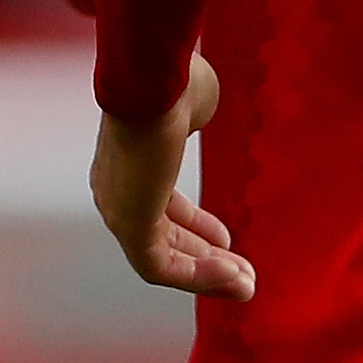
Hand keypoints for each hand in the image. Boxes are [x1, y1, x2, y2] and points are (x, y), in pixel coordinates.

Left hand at [90, 54, 250, 300]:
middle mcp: (117, 190)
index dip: (196, 228)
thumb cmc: (171, 80)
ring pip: (161, 259)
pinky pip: (159, 266)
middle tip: (244, 273)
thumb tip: (192, 109)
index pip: (161, 210)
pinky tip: (231, 274)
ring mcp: (118, 208)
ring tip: (246, 285)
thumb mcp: (183, 104)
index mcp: (128, 164)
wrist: (154, 77)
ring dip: (206, 275)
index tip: (227, 241)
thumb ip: (186, 116)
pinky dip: (196, 276)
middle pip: (161, 238)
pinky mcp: (127, 223)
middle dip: (206, 257)